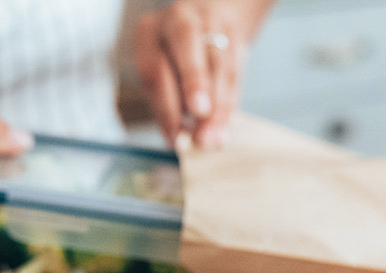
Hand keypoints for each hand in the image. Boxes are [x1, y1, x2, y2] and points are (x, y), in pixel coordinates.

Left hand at [133, 0, 273, 149]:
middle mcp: (181, 20)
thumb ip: (163, 101)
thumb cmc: (169, 57)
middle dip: (196, 83)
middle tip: (200, 116)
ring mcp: (211, 24)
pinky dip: (231, 102)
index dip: (165, 105)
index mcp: (150, 31)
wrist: (202, 22)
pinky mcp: (235, 36)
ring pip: (219, 63)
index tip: (174, 137)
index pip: (156, 67)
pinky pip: (236, 71)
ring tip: (215, 139)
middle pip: (189, 46)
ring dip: (218, 105)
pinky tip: (226, 128)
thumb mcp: (155, 72)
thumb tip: (176, 139)